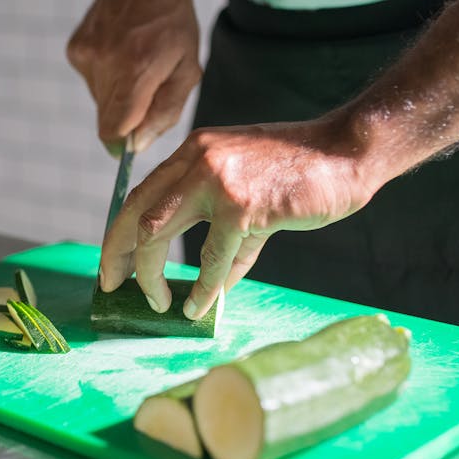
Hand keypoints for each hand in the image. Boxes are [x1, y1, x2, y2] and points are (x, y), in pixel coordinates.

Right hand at [67, 0, 200, 154]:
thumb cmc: (174, 22)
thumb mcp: (188, 68)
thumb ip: (165, 111)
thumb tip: (137, 145)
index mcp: (137, 70)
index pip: (114, 131)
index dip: (125, 141)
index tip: (136, 135)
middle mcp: (106, 63)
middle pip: (107, 119)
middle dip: (127, 114)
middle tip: (146, 84)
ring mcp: (86, 55)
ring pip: (99, 101)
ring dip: (118, 92)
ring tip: (134, 60)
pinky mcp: (75, 49)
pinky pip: (91, 81)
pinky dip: (106, 75)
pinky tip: (120, 49)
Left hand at [99, 117, 387, 318]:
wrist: (347, 153)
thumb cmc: (301, 175)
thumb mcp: (247, 192)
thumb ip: (222, 230)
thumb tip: (208, 285)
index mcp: (193, 152)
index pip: (140, 194)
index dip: (119, 233)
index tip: (113, 264)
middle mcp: (196, 159)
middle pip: (135, 213)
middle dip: (118, 255)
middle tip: (112, 287)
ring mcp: (217, 180)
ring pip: (157, 233)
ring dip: (150, 276)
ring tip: (158, 303)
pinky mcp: (243, 205)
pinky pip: (211, 258)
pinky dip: (202, 288)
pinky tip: (198, 306)